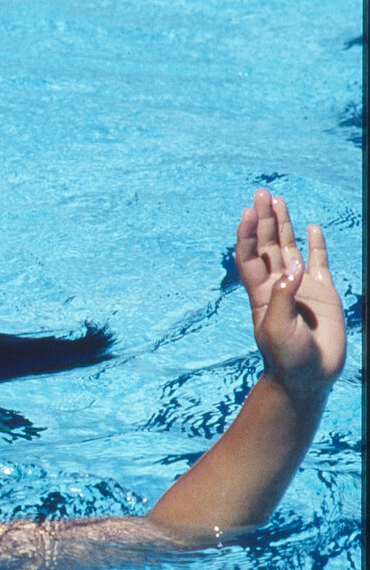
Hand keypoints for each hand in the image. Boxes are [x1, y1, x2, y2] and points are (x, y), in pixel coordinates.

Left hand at [235, 189, 344, 398]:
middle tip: (263, 194)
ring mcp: (300, 286)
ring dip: (284, 225)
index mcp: (261, 292)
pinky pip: (318, 261)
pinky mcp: (322, 291)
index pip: (250, 256)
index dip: (248, 233)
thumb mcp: (278, 328)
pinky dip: (315, 244)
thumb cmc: (287, 356)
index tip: (248, 211)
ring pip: (290, 248)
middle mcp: (278, 284)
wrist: (309, 375)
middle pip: (268, 245)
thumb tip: (292, 268)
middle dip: (265, 219)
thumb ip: (282, 297)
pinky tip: (312, 228)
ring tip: (278, 201)